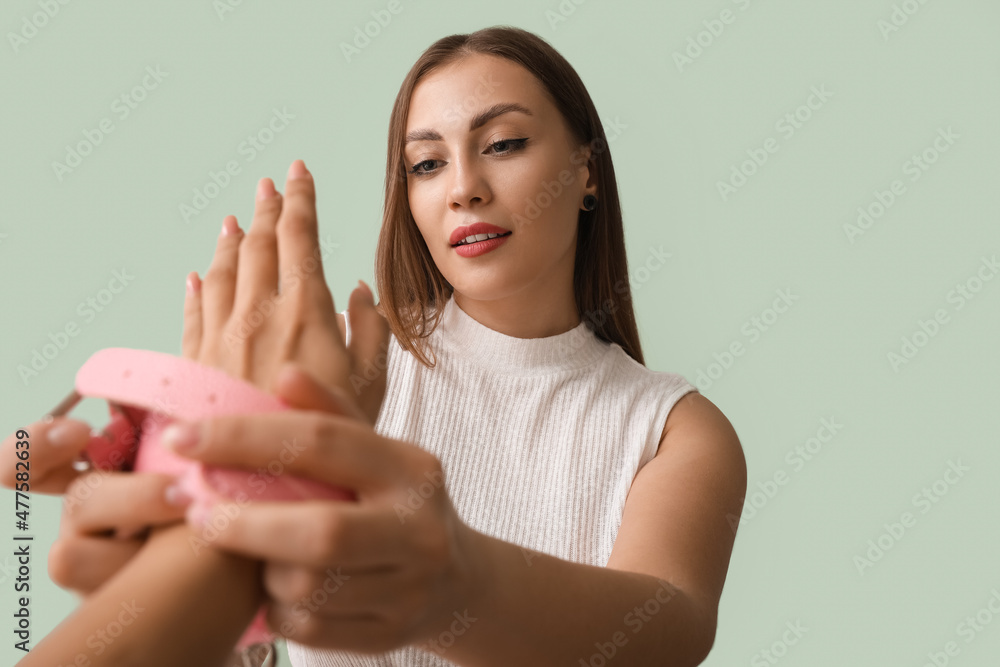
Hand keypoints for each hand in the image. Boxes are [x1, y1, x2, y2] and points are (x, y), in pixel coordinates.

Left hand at [166, 367, 485, 653]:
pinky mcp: (390, 635)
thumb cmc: (397, 502)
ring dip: (262, 570)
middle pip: (320, 530)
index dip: (244, 439)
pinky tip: (274, 589)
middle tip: (192, 508)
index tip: (182, 439)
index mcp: (411, 468)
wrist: (459, 581)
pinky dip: (277, 609)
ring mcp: (409, 588)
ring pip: (307, 587)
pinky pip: (310, 628)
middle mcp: (418, 528)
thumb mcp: (377, 451)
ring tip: (251, 552)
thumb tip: (284, 374)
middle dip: (243, 522)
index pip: (321, 442)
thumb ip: (330, 412)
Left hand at [183, 159, 389, 424]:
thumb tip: (360, 290)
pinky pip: (191, 311)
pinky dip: (196, 288)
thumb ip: (370, 331)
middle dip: (267, 210)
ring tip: (235, 221)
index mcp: (306, 310)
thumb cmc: (324, 442)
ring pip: (222, 272)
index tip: (299, 172)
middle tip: (269, 184)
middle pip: (259, 246)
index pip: (300, 237)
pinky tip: (195, 277)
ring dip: (232, 242)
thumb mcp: (370, 386)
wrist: (258, 484)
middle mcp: (257, 314)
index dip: (301, 199)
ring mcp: (219, 337)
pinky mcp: (192, 365)